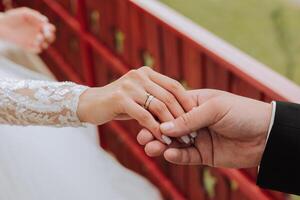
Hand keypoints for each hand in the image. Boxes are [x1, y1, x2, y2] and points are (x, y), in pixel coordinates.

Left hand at [0, 7, 55, 52]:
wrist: (1, 26)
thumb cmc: (13, 17)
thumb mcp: (25, 13)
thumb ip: (36, 15)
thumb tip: (46, 21)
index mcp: (40, 25)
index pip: (51, 29)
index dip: (51, 29)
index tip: (47, 28)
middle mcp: (39, 33)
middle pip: (51, 38)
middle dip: (50, 37)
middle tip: (45, 35)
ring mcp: (34, 41)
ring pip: (45, 45)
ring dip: (44, 42)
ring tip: (37, 38)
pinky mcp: (28, 47)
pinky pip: (37, 50)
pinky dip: (38, 48)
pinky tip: (34, 44)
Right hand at [77, 67, 194, 143]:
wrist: (90, 104)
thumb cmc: (118, 103)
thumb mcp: (138, 96)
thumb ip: (155, 99)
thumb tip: (179, 112)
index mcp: (147, 73)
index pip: (174, 85)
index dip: (187, 102)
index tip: (197, 118)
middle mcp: (140, 75)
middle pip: (169, 96)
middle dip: (183, 117)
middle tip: (193, 133)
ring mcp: (130, 86)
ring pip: (159, 106)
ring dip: (172, 125)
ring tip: (181, 139)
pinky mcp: (120, 99)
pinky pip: (144, 116)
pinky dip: (156, 130)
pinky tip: (163, 140)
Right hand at [137, 89, 271, 167]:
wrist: (266, 134)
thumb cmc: (242, 112)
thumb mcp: (214, 109)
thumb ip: (189, 118)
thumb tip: (164, 126)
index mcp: (195, 104)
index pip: (171, 108)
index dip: (157, 114)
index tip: (144, 119)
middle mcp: (194, 121)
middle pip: (169, 126)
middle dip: (154, 131)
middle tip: (141, 136)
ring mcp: (198, 138)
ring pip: (174, 142)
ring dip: (161, 145)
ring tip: (149, 147)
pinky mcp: (204, 154)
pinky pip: (186, 156)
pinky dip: (176, 155)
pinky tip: (168, 154)